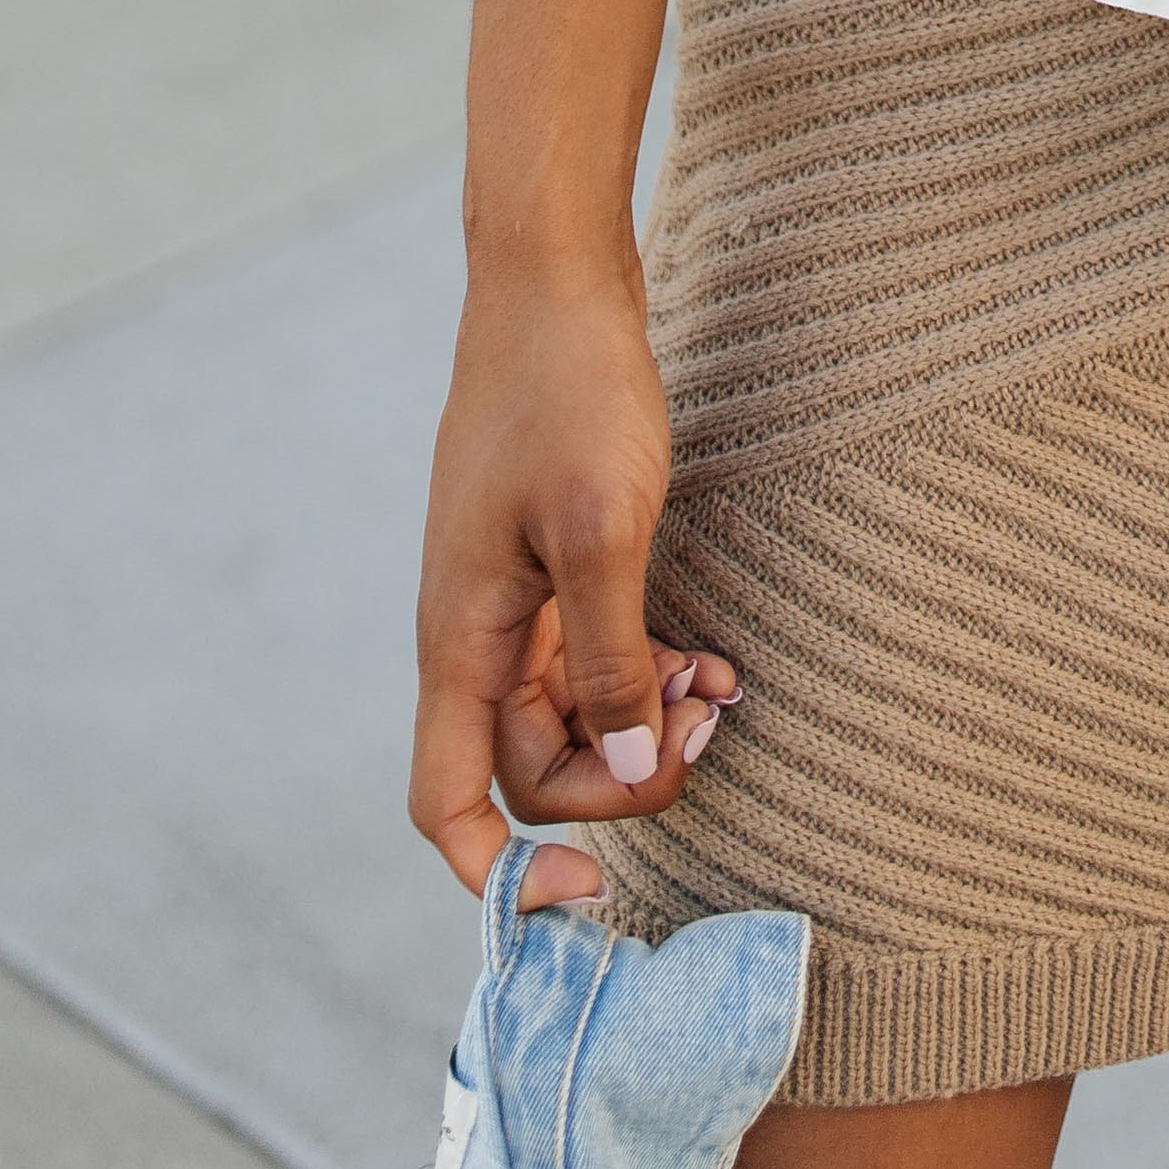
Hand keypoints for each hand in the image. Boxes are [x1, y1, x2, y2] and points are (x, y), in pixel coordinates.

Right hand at [409, 256, 735, 912]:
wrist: (554, 280)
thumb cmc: (568, 392)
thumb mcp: (602, 526)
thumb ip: (608, 656)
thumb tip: (621, 766)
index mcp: (461, 642)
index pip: (448, 807)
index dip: (503, 876)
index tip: (591, 888)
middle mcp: (477, 638)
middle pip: (533, 771)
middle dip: (621, 777)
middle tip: (704, 728)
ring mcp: (514, 603)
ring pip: (573, 718)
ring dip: (645, 726)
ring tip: (719, 690)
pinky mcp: (552, 567)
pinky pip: (595, 661)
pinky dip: (648, 674)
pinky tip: (706, 658)